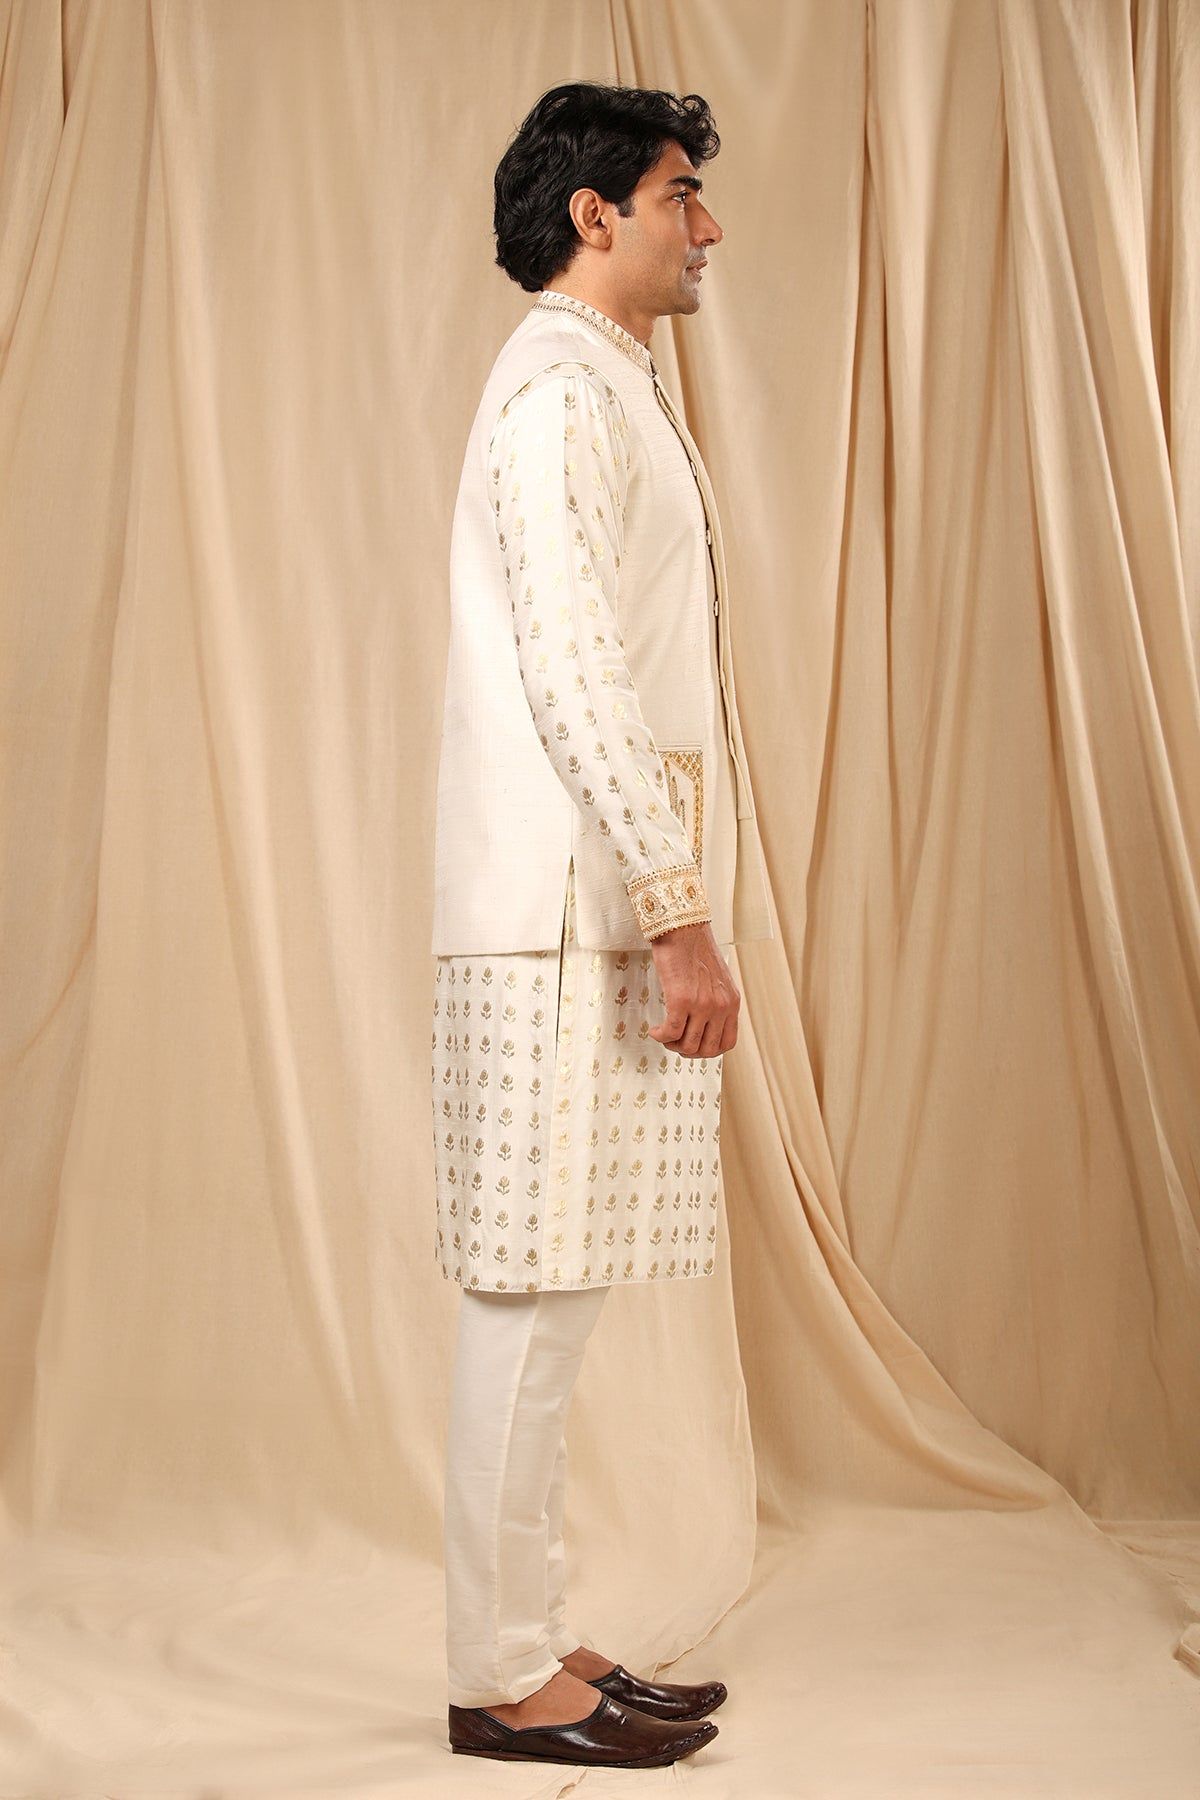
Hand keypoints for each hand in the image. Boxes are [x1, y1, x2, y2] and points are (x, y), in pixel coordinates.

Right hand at [648, 920, 740, 1057]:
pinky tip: (655, 1030)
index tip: (693, 1043)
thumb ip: (715, 1002)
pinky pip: (671, 1032)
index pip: (727, 1044)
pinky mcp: (681, 999)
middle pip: (707, 1050)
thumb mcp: (716, 980)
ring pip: (688, 1045)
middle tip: (674, 1040)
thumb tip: (701, 1025)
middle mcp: (721, 1006)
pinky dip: (660, 1036)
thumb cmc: (694, 950)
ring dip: (672, 1044)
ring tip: (663, 1033)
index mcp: (731, 1002)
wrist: (682, 927)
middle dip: (688, 1051)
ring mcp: (703, 1004)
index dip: (708, 1050)